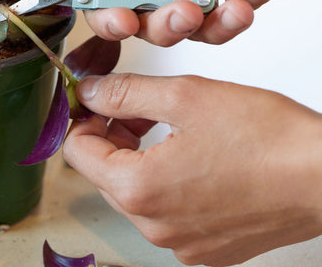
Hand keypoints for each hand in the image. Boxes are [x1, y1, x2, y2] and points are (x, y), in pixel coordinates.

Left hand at [63, 74, 321, 265]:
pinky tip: (190, 157)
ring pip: (133, 193)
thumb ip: (125, 92)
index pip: (77, 152)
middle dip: (112, 135)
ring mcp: (181, 244)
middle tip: (135, 107)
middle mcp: (155, 227)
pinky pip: (165, 212)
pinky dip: (165, 181)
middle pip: (104, 174)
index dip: (85, 118)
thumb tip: (89, 92)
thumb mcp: (183, 96)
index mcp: (141, 190)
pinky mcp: (205, 249)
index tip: (99, 100)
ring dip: (137, 157)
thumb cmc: (266, 137)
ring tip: (164, 126)